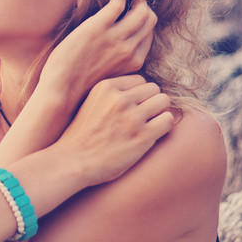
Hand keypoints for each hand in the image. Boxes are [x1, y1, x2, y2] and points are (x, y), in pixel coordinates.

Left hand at [40, 0, 155, 102]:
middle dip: (142, 7)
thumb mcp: (108, 76)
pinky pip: (118, 3)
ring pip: (140, 10)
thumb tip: (121, 48)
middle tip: (131, 0)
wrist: (62, 89)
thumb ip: (119, 62)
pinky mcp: (98, 27)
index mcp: (134, 62)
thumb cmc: (79, 84)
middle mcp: (129, 49)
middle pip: (149, 20)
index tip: (132, 14)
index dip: (142, 22)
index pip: (149, 34)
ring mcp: (115, 38)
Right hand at [55, 74, 173, 186]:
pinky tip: (152, 134)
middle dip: (150, 101)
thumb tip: (140, 89)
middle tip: (142, 117)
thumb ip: (112, 93)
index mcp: (105, 87)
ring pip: (164, 101)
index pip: (139, 80)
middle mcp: (119, 99)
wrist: (73, 162)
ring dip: (159, 112)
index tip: (131, 107)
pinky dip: (164, 126)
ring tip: (148, 124)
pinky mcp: (143, 137)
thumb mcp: (91, 102)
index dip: (138, 94)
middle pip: (154, 89)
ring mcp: (132, 118)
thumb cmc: (82, 134)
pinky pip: (168, 120)